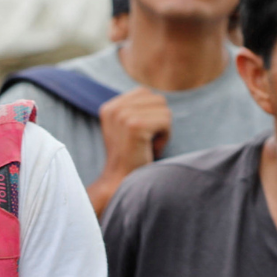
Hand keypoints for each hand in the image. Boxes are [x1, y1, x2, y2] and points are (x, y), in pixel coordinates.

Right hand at [88, 88, 172, 214]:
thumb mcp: (127, 129)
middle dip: (159, 121)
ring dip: (163, 129)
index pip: (145, 93)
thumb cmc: (131, 158)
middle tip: (146, 142)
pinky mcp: (135, 125)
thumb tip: (155, 96)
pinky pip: (166, 120)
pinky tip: (151, 149)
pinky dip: (165, 137)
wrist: (121, 183)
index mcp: (110, 107)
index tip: (140, 135)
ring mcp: (123, 116)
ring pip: (164, 109)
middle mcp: (114, 108)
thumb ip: (136, 110)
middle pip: (156, 99)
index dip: (151, 114)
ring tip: (148, 145)